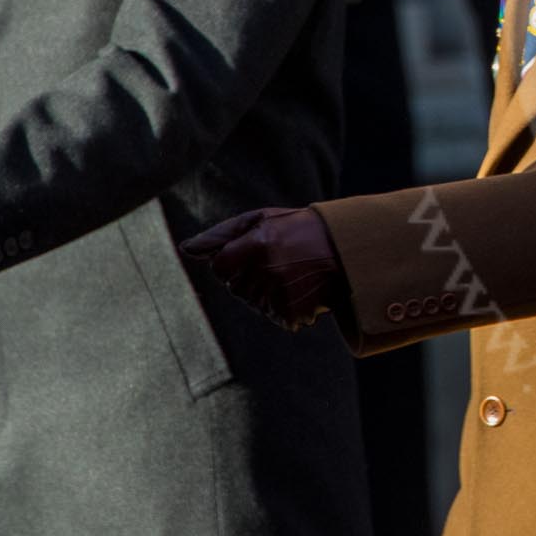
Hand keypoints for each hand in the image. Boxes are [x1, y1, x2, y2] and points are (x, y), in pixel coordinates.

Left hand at [179, 208, 343, 331]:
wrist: (349, 250)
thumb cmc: (301, 230)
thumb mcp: (264, 220)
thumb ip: (222, 234)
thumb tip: (186, 249)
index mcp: (257, 244)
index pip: (220, 266)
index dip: (233, 261)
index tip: (256, 253)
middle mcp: (266, 271)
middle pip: (235, 287)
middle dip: (250, 277)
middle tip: (280, 261)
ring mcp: (280, 294)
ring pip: (253, 302)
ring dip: (267, 293)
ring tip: (292, 275)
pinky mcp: (291, 313)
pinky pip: (274, 315)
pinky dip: (284, 307)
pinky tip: (301, 290)